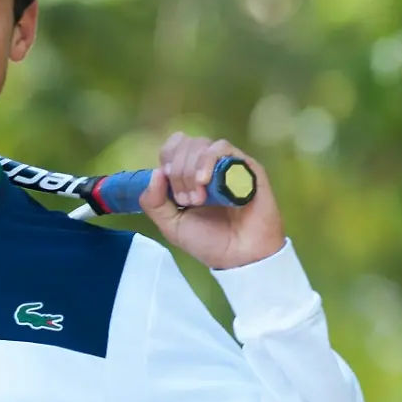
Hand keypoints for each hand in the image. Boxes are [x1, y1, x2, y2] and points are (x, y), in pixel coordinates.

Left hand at [139, 132, 285, 269]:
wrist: (240, 257)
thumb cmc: (209, 241)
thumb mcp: (171, 225)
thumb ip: (154, 202)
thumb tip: (155, 172)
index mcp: (188, 176)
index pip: (173, 147)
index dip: (166, 158)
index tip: (166, 181)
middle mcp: (207, 166)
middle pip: (185, 144)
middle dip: (178, 171)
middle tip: (185, 200)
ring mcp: (227, 165)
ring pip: (202, 144)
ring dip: (191, 169)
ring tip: (197, 198)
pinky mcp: (246, 167)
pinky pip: (223, 148)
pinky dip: (207, 161)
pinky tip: (205, 182)